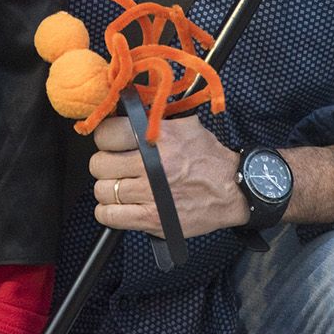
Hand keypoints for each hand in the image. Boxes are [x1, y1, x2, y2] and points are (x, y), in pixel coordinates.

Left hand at [87, 114, 243, 238]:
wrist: (234, 189)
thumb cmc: (208, 157)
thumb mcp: (184, 126)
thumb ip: (152, 121)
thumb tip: (122, 114)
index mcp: (156, 138)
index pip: (106, 134)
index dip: (105, 139)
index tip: (110, 143)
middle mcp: (150, 165)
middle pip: (99, 164)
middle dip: (104, 165)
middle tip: (116, 167)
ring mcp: (150, 194)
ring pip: (102, 191)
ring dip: (108, 189)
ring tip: (121, 187)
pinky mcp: (152, 219)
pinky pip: (109, 216)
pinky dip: (108, 212)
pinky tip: (120, 206)